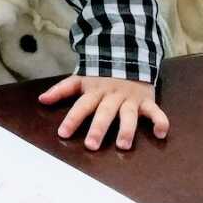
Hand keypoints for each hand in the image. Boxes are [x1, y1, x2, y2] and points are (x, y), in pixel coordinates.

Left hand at [38, 74, 168, 150]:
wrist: (128, 57)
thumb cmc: (100, 76)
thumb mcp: (80, 79)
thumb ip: (62, 90)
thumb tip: (42, 99)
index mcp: (94, 91)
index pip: (81, 105)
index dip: (72, 119)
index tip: (62, 133)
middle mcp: (112, 96)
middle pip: (104, 112)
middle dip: (98, 128)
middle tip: (91, 146)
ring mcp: (130, 98)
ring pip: (129, 114)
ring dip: (127, 129)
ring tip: (122, 145)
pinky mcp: (146, 100)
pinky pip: (155, 111)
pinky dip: (160, 121)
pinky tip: (160, 133)